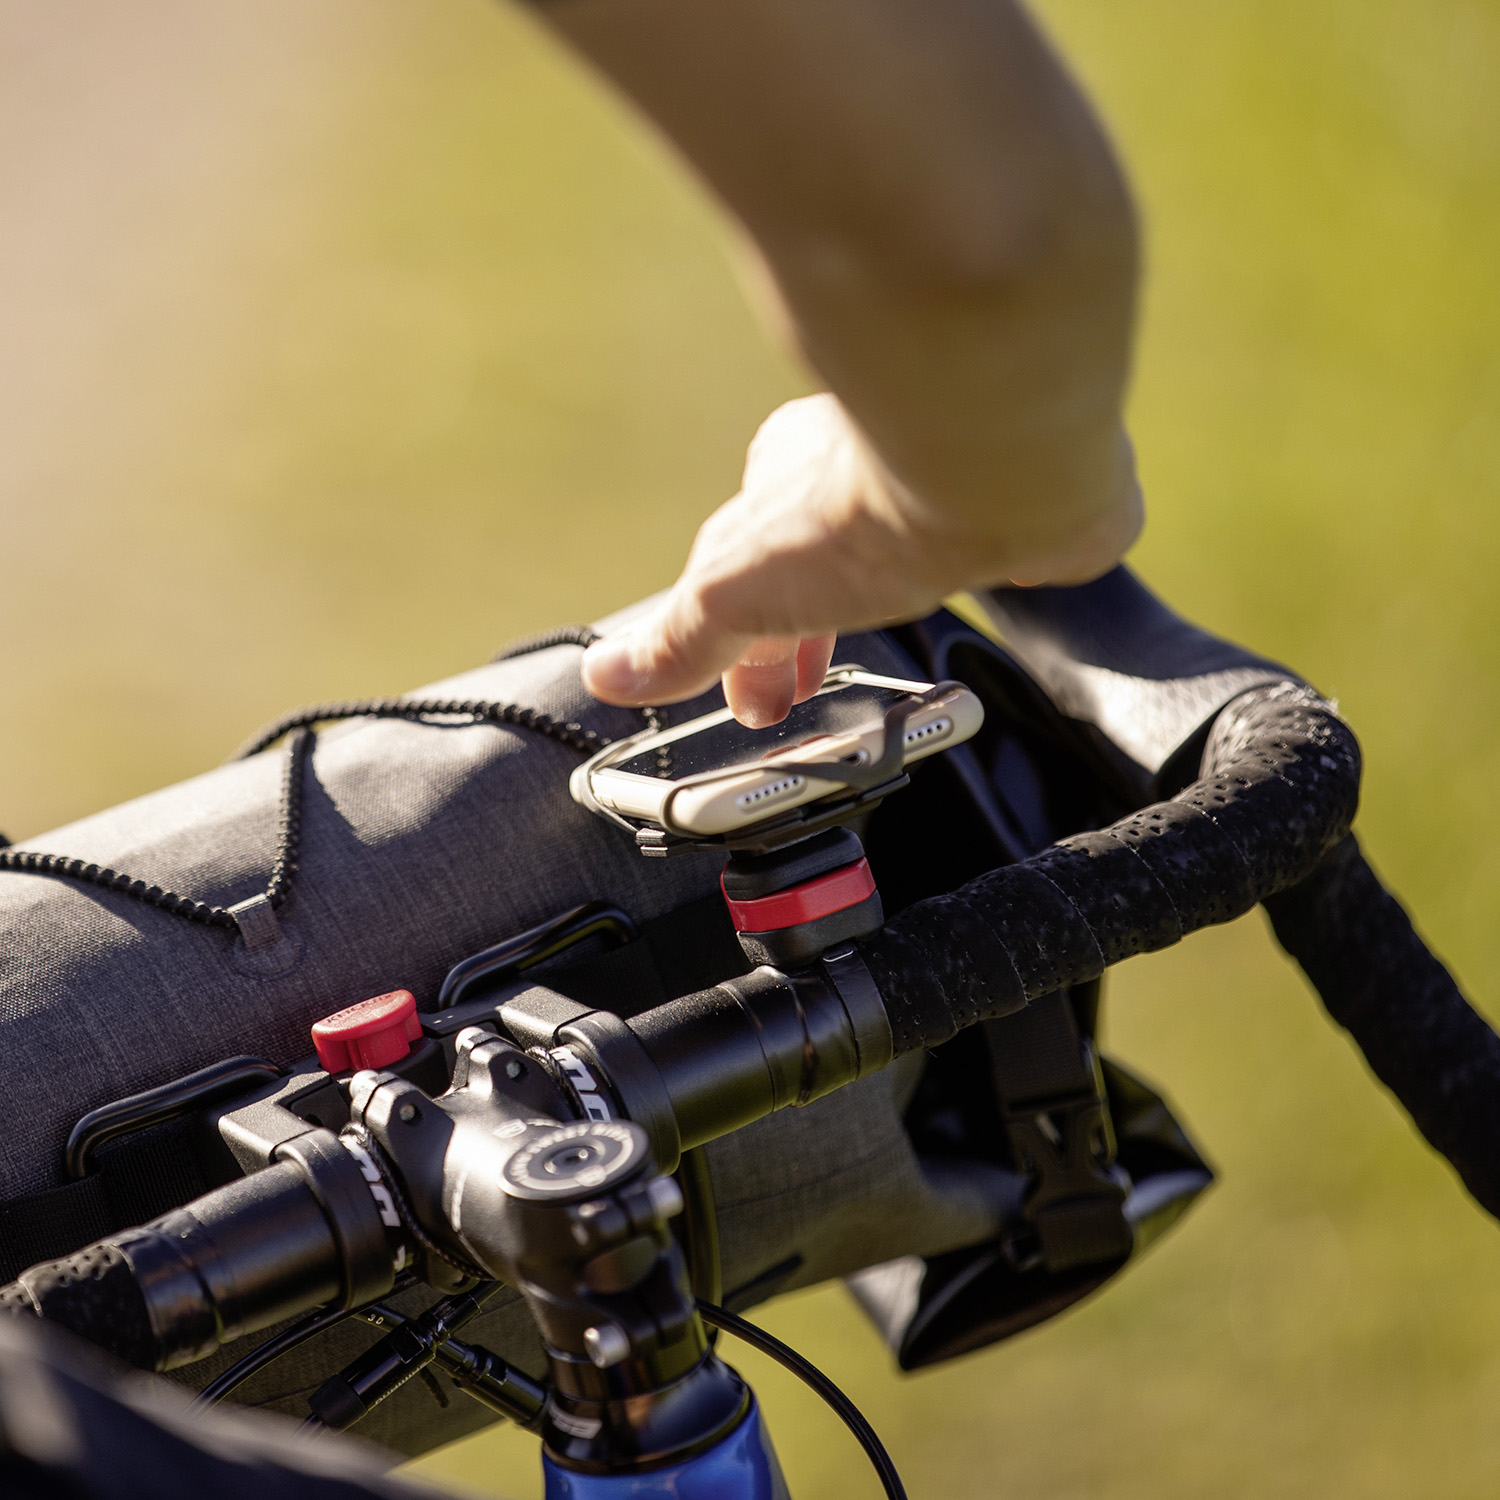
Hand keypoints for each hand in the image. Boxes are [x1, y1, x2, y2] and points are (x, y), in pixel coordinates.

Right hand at [581, 394, 1140, 725]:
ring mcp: (948, 483)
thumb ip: (682, 638)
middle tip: (800, 700)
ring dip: (882, 609)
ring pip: (906, 556)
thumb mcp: (736, 593)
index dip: (746, 647)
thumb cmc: (853, 511)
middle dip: (807, 638)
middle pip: (826, 571)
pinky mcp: (1026, 499)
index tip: (751, 701)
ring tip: (883, 674)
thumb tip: (610, 677)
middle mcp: (865, 472)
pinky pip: (995, 543)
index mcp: (786, 482)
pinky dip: (977, 578)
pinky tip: (985, 602)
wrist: (988, 471)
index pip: (752, 575)